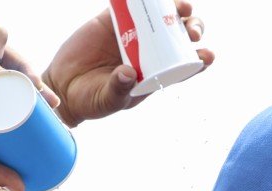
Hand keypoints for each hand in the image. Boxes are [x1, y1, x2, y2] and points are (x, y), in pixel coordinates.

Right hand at [0, 11, 59, 190]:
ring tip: (32, 82)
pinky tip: (2, 52)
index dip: (29, 101)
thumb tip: (22, 188)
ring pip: (3, 49)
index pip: (5, 95)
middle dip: (33, 83)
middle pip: (8, 72)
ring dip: (24, 62)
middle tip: (50, 100)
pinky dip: (0, 30)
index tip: (49, 112)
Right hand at [44, 0, 214, 127]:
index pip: (185, 66)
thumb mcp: (107, 100)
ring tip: (181, 5)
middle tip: (192, 31)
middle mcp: (150, 52)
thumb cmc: (91, 100)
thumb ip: (118, 90)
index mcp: (156, 74)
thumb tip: (128, 73)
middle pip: (180, 37)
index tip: (208, 54)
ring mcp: (134, 33)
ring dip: (176, 9)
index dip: (201, 58)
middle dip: (192, 30)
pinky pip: (130, 2)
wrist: (63, 86)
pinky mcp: (113, 19)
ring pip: (162, 16)